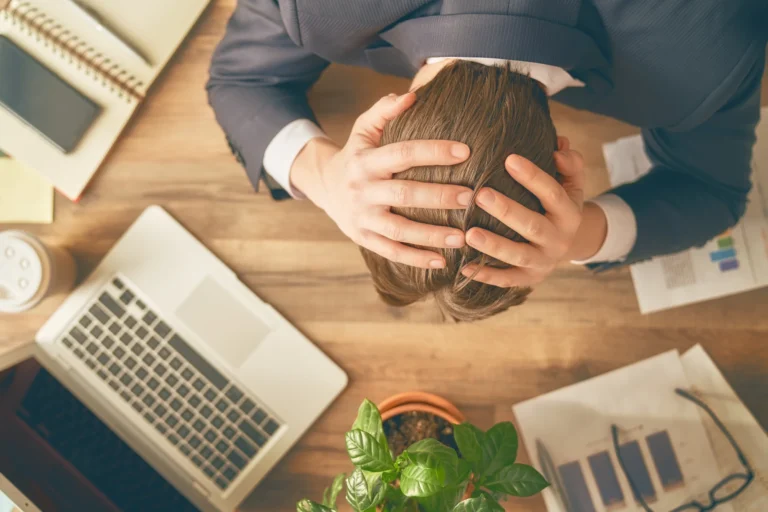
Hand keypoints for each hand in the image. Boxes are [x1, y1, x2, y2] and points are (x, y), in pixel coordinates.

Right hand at [291, 93, 473, 268]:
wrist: (324, 187)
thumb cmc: (356, 154)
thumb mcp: (364, 129)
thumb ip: (384, 111)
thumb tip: (412, 95)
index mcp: (366, 161)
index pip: (403, 153)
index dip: (434, 152)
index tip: (466, 152)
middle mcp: (362, 190)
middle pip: (404, 194)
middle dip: (438, 197)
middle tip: (470, 197)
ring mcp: (362, 217)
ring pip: (399, 230)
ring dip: (431, 236)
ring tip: (462, 237)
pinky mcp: (363, 238)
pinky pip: (391, 251)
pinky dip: (416, 259)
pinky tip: (442, 261)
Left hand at [461, 137, 585, 286]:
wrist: (568, 245)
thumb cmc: (559, 205)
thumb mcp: (572, 184)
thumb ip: (569, 164)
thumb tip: (558, 144)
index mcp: (569, 213)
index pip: (552, 193)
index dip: (533, 177)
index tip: (508, 159)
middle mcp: (558, 239)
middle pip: (532, 226)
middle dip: (507, 211)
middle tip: (480, 195)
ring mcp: (543, 261)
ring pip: (518, 255)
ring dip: (494, 246)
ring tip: (469, 233)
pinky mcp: (528, 278)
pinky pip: (507, 279)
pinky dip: (486, 275)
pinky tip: (464, 267)